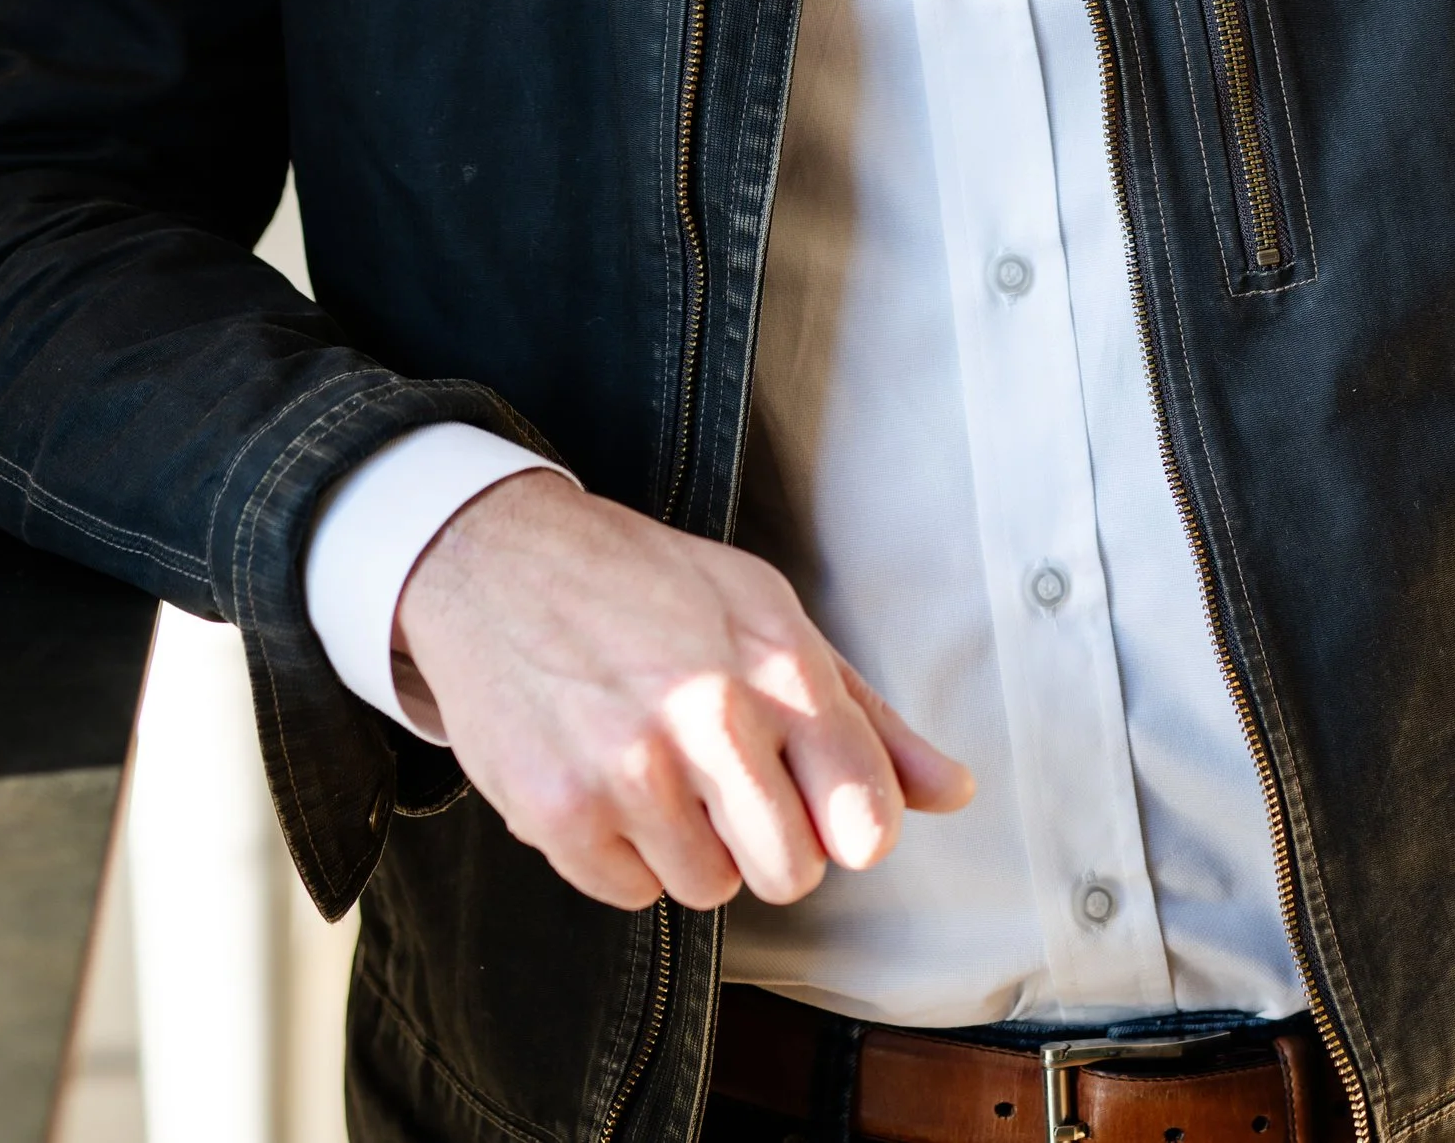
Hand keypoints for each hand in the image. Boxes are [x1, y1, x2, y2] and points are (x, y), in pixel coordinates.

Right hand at [391, 469, 972, 911]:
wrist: (501, 560)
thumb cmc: (649, 585)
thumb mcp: (768, 614)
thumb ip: (864, 714)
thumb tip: (953, 791)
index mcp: (779, 663)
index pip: (867, 817)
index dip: (848, 828)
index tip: (822, 808)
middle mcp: (712, 715)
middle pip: (791, 872)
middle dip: (765, 843)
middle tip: (723, 783)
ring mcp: (632, 768)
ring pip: (707, 889)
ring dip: (686, 845)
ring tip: (654, 764)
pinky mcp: (561, 811)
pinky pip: (629, 893)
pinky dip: (620, 854)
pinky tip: (602, 777)